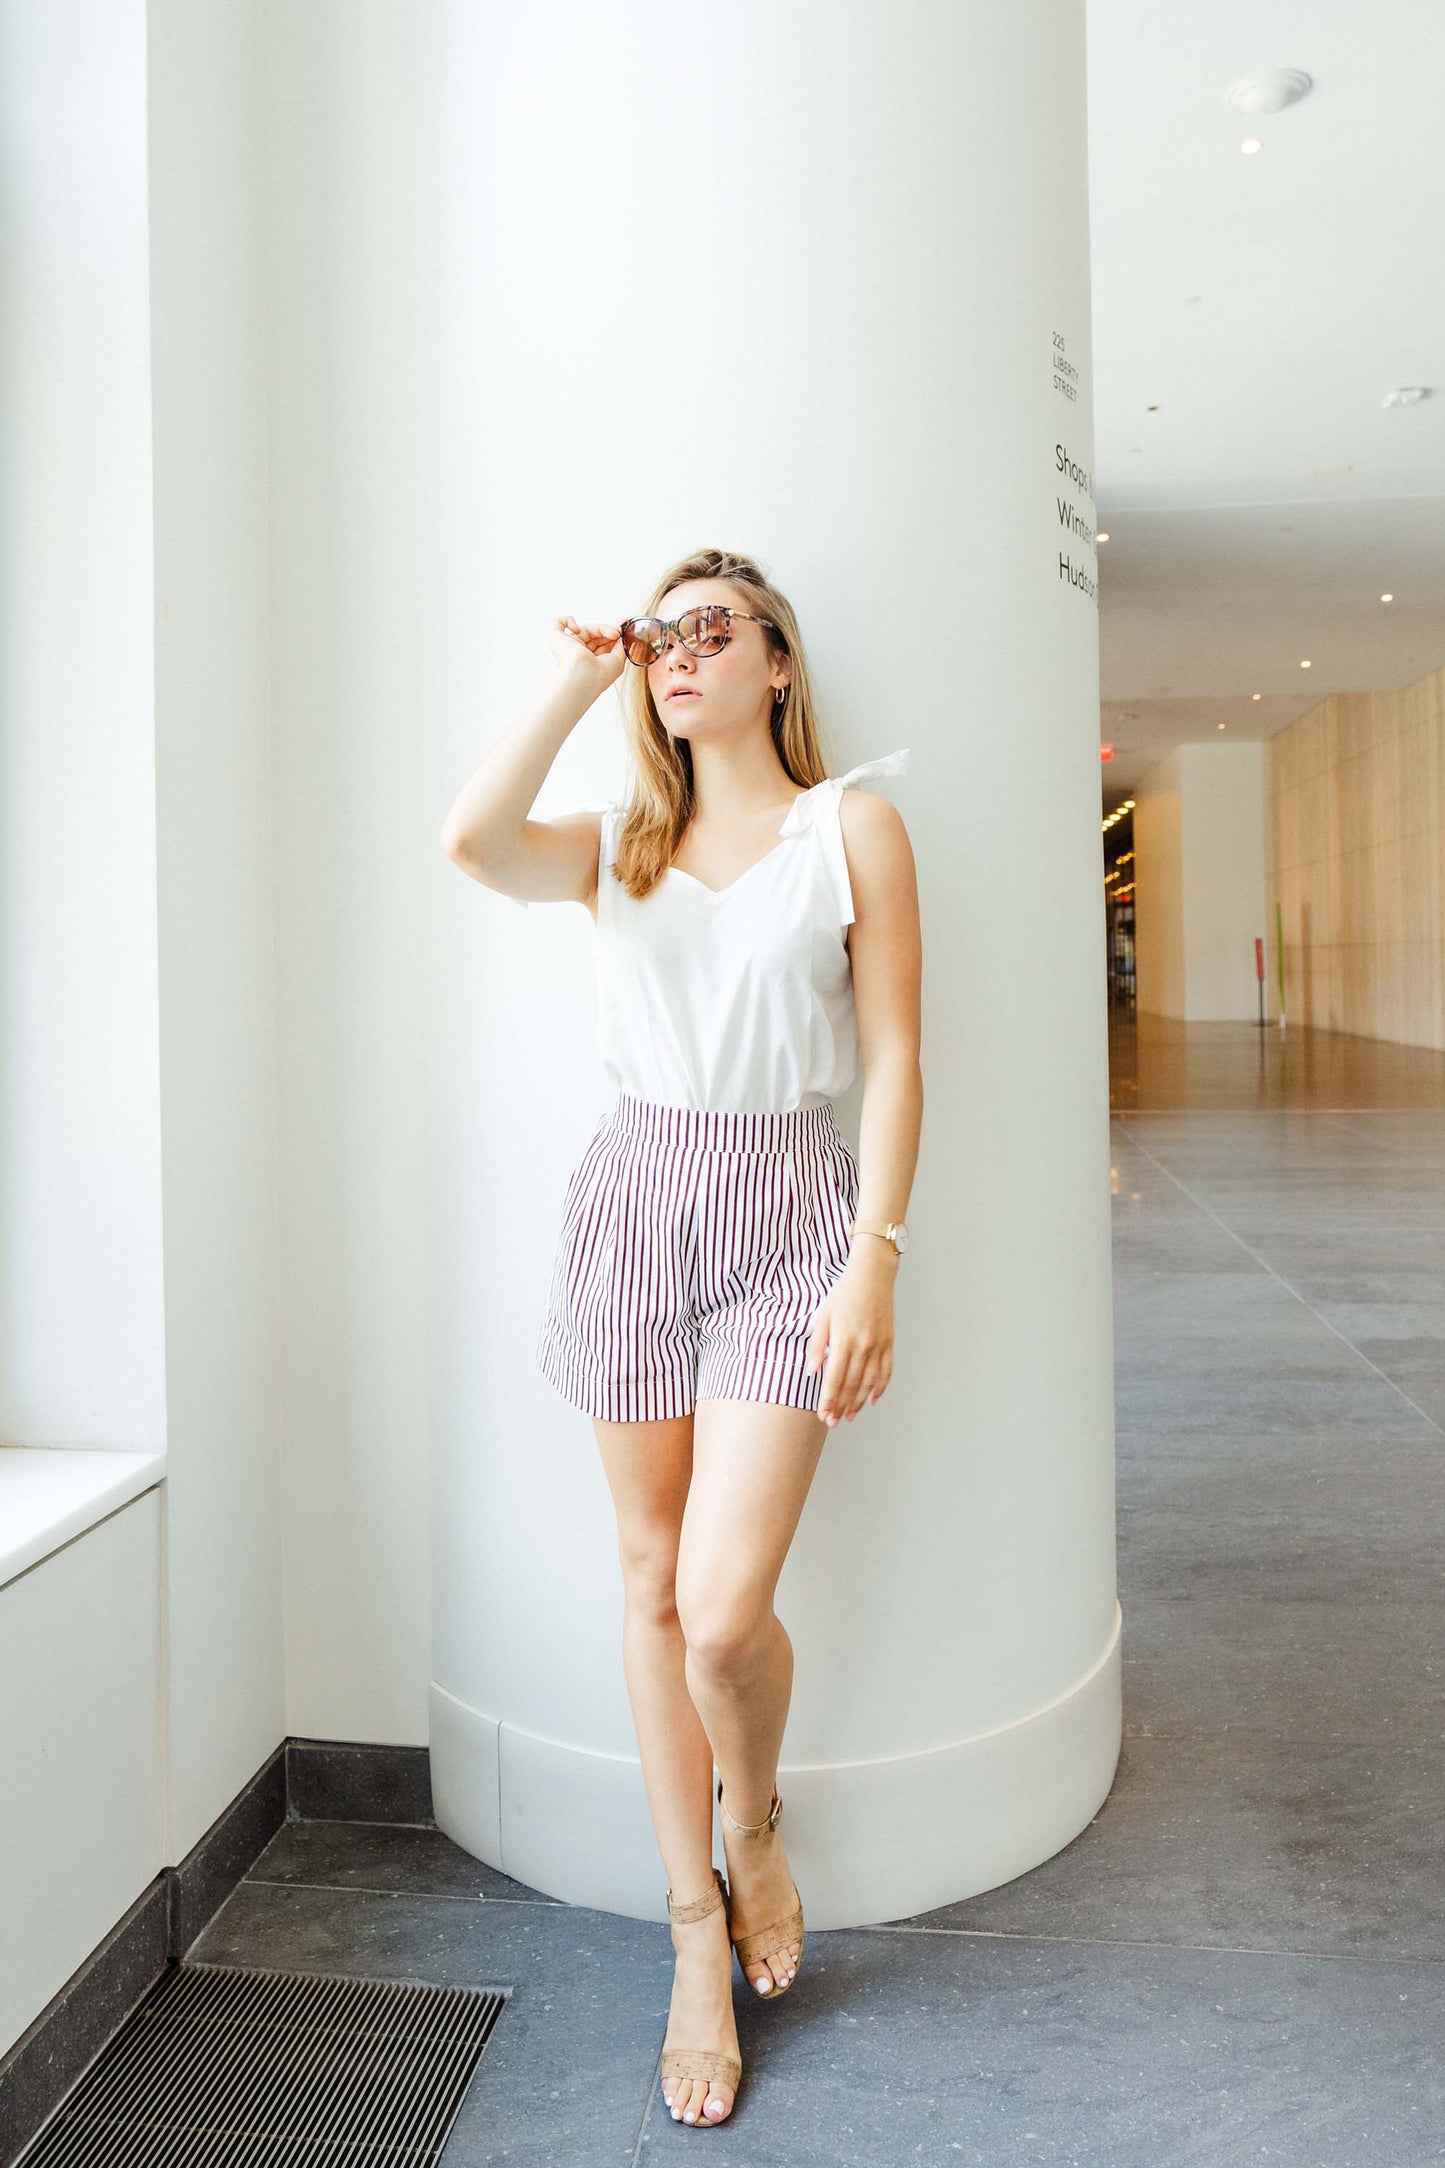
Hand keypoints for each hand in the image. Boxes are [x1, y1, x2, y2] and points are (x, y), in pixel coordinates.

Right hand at [547, 614, 627, 695]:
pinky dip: (568, 620)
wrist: (583, 676)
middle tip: (620, 629)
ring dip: (601, 628)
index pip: (602, 644)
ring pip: (585, 629)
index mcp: (592, 662)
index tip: (624, 627)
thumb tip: (621, 636)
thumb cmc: (599, 675)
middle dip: (609, 630)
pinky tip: (577, 628)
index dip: (612, 635)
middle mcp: (580, 655)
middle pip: (595, 635)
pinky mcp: (557, 639)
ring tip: (613, 633)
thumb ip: (621, 647)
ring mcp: (568, 646)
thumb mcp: (618, 661)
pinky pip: (559, 623)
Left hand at [806, 1249, 895, 1425]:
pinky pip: (886, 1371)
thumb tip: (813, 1370)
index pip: (835, 1377)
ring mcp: (878, 1345)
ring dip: (858, 1402)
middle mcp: (863, 1345)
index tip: (823, 1414)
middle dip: (841, 1406)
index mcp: (844, 1339)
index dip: (829, 1399)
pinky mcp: (889, 1342)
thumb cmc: (843, 1294)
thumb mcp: (823, 1315)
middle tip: (833, 1422)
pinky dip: (880, 1388)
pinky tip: (871, 1400)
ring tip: (849, 1416)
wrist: (872, 1276)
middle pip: (852, 1384)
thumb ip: (817, 1344)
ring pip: (869, 1382)